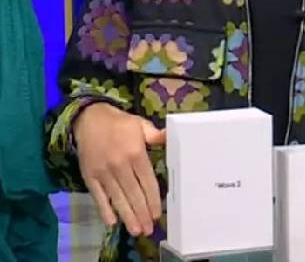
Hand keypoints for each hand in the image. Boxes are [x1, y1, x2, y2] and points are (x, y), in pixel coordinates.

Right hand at [73, 102, 165, 235]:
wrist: (89, 118)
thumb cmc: (119, 123)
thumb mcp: (140, 124)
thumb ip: (155, 135)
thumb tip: (170, 137)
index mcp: (135, 152)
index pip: (147, 181)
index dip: (153, 199)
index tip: (157, 213)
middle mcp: (120, 165)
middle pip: (134, 194)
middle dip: (142, 213)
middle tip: (149, 229)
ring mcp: (104, 172)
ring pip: (118, 198)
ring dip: (128, 216)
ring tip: (136, 230)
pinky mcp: (89, 176)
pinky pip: (98, 196)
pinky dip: (105, 210)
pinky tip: (112, 222)